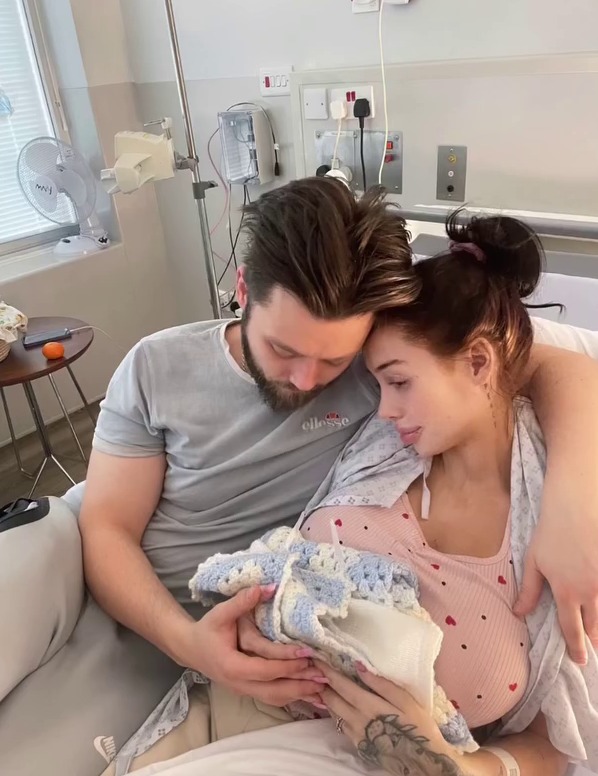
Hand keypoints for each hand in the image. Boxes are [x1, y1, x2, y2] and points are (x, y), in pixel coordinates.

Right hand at [179, 585, 328, 706]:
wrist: (190, 648)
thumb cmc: (206, 630)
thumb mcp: (221, 613)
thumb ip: (243, 601)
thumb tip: (269, 587)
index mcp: (232, 666)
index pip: (266, 669)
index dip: (287, 663)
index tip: (308, 654)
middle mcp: (239, 684)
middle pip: (275, 690)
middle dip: (300, 684)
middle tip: (324, 676)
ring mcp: (244, 690)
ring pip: (276, 698)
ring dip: (300, 694)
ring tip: (323, 688)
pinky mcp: (249, 690)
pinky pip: (273, 697)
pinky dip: (293, 697)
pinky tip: (310, 695)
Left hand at [316, 661, 464, 775]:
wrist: (424, 762)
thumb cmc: (418, 726)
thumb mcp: (406, 700)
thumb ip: (382, 684)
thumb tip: (359, 666)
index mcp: (369, 707)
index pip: (341, 686)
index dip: (328, 672)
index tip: (317, 659)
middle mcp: (357, 722)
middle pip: (332, 699)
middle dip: (322, 683)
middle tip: (314, 668)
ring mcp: (356, 735)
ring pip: (334, 712)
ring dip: (326, 697)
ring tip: (322, 682)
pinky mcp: (358, 744)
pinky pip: (341, 724)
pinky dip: (335, 711)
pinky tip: (337, 703)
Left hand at [515, 513, 597, 664]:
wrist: (576, 508)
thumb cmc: (550, 533)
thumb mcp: (533, 562)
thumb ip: (528, 591)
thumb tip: (518, 613)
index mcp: (567, 593)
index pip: (572, 629)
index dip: (576, 648)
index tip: (580, 661)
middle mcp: (590, 592)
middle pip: (594, 626)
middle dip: (592, 640)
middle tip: (590, 652)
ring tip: (596, 634)